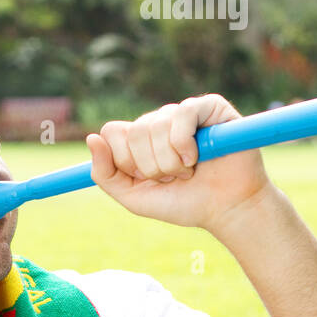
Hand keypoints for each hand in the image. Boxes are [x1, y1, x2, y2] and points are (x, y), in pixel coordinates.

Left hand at [86, 93, 271, 233]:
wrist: (225, 209)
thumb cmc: (183, 203)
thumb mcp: (134, 197)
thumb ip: (105, 174)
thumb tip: (91, 138)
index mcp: (139, 140)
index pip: (111, 132)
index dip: (125, 161)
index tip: (144, 178)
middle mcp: (159, 121)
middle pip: (133, 131)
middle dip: (150, 166)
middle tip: (172, 177)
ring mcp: (183, 112)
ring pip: (155, 125)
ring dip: (170, 161)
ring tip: (188, 170)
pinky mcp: (209, 106)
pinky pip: (182, 114)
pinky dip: (184, 144)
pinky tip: (197, 156)